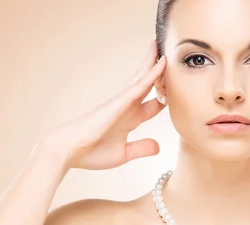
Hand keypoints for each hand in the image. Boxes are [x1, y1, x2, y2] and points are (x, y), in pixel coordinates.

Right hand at [43, 40, 166, 169]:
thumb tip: (158, 147)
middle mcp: (128, 106)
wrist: (70, 150)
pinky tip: (162, 63)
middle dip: (160, 72)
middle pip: (149, 83)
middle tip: (172, 56)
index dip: (167, 98)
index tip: (179, 91)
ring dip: (155, 63)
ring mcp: (123, 101)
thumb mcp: (124, 153)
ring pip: (144, 78)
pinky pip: (139, 84)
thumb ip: (141, 148)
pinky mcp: (119, 101)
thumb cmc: (91, 152)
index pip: (154, 104)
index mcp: (130, 118)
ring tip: (165, 47)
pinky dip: (152, 73)